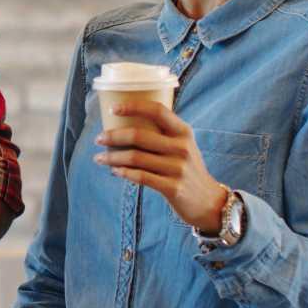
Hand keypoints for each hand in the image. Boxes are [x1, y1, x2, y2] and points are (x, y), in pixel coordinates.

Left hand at [93, 101, 227, 232]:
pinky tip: (114, 171)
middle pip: (139, 135)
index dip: (133, 106)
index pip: (157, 111)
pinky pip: (141, 177)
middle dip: (113, 136)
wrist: (208, 201)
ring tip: (99, 158)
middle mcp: (182, 147)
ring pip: (135, 158)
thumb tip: (126, 122)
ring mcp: (178, 168)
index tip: (112, 108)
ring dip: (112, 157)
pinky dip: (123, 172)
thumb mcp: (184, 146)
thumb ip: (164, 134)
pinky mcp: (173, 188)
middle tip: (98, 139)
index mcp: (184, 132)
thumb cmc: (188, 169)